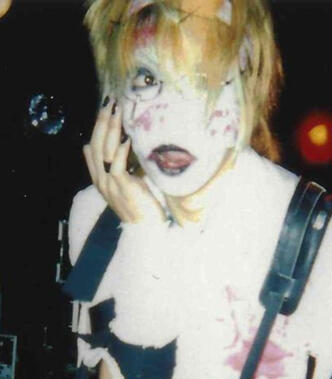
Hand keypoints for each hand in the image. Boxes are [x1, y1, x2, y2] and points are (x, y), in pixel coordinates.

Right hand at [83, 97, 164, 223]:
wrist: (145, 230)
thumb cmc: (141, 205)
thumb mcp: (129, 182)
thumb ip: (122, 166)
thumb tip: (122, 144)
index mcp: (100, 178)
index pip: (92, 148)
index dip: (97, 127)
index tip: (104, 109)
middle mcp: (101, 180)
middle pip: (96, 145)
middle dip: (102, 122)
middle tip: (109, 102)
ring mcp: (110, 185)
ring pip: (104, 152)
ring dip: (111, 130)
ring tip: (117, 111)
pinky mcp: (122, 189)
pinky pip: (117, 166)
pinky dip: (121, 150)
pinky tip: (127, 138)